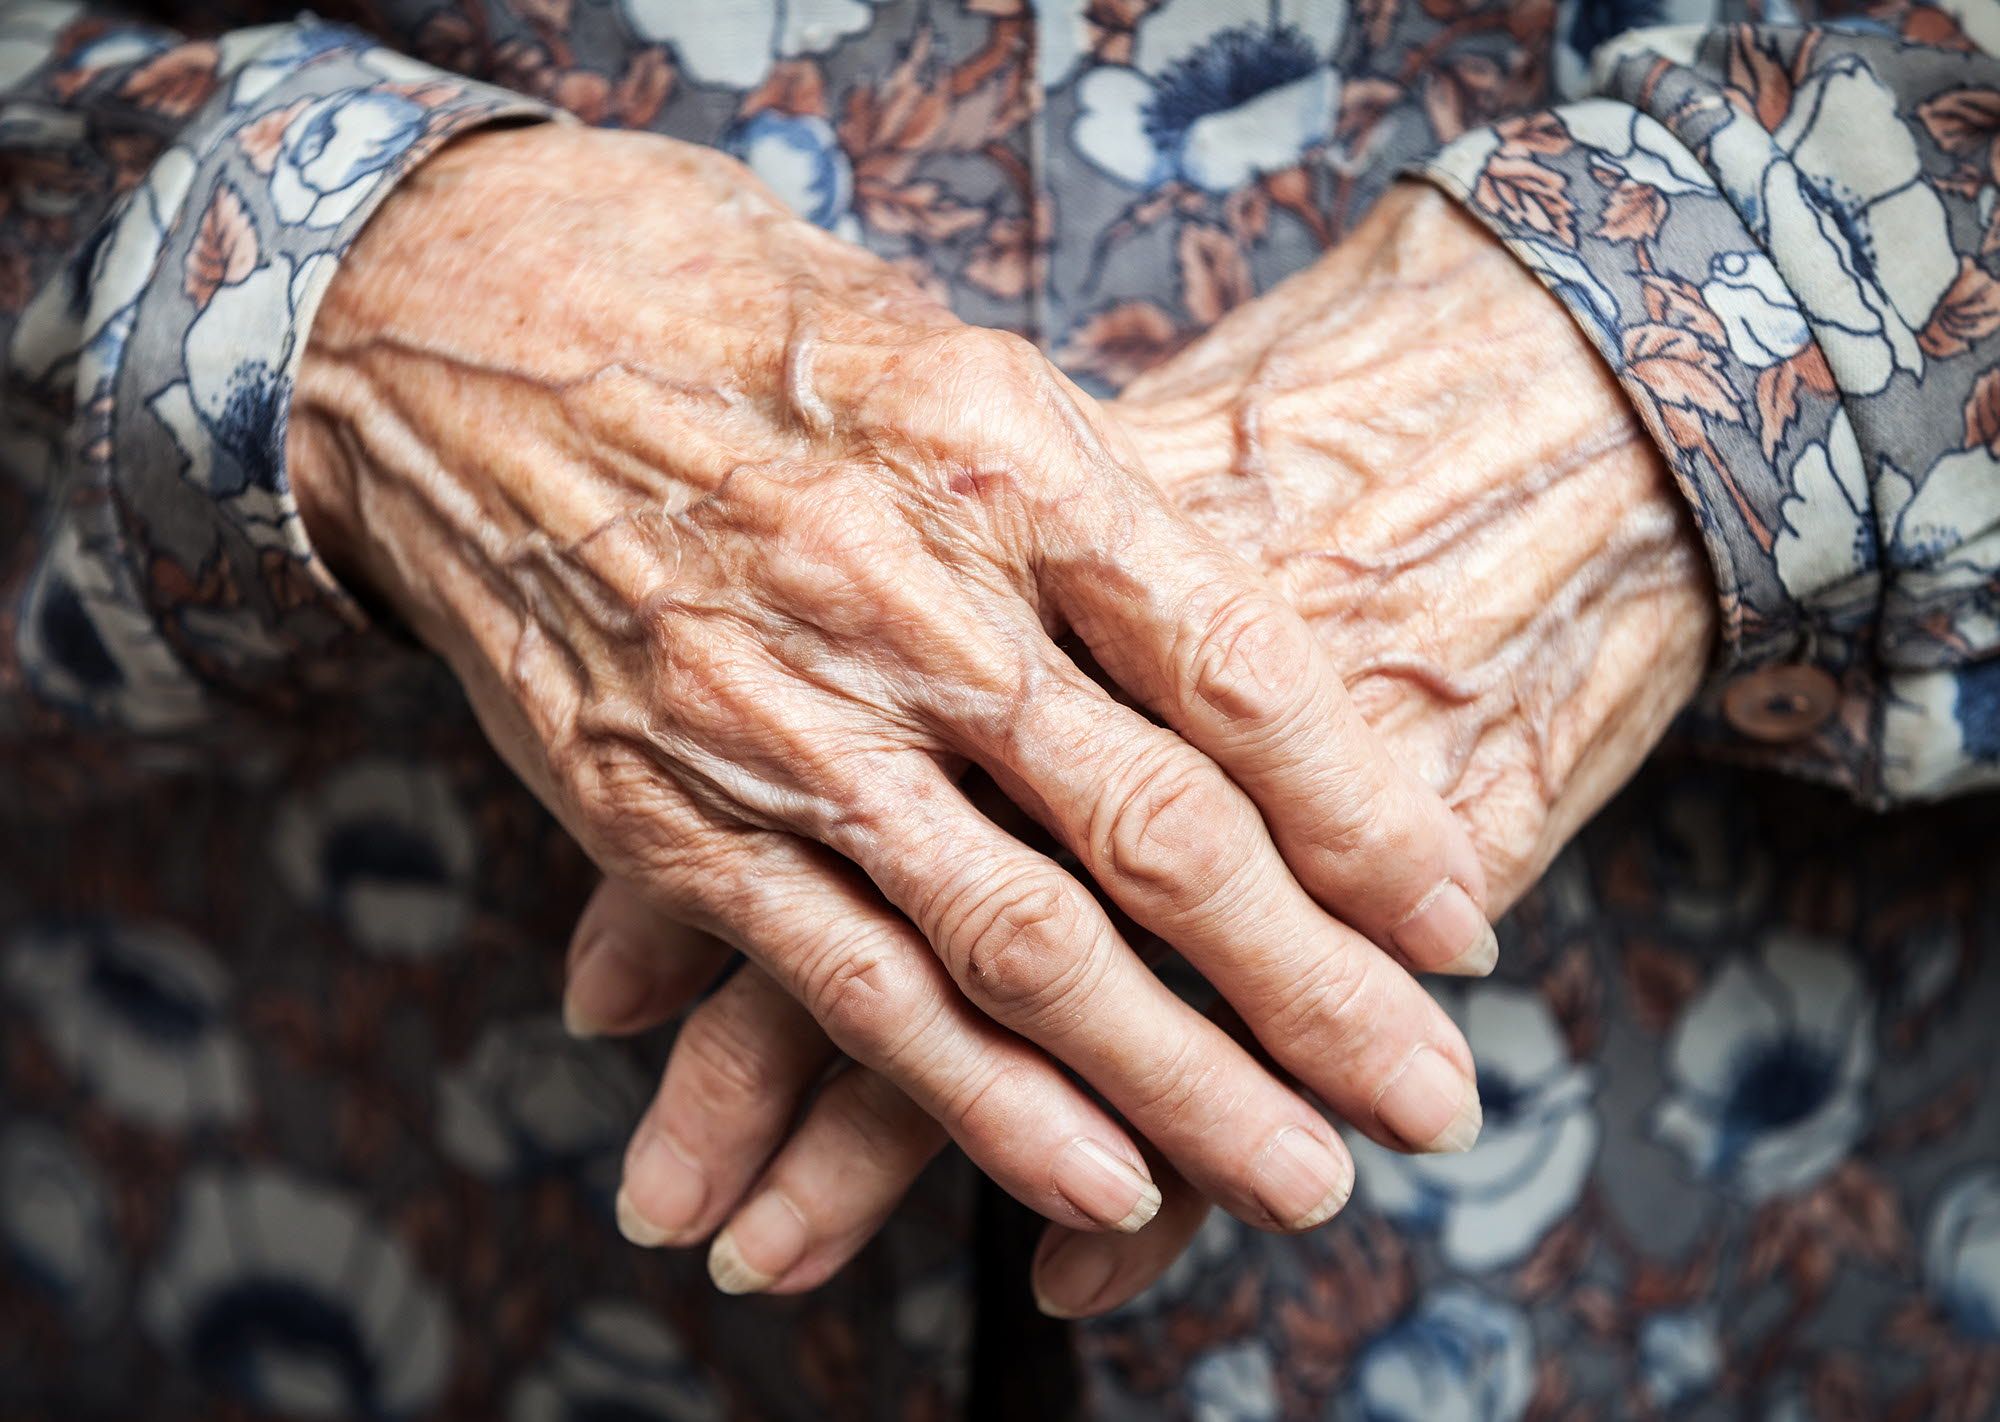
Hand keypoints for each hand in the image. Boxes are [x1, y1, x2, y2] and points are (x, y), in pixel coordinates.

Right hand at [289, 129, 1494, 1250]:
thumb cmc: (757, 335)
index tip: (1453, 925)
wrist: (477, 330)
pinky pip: (858, 988)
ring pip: (1024, 943)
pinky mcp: (675, 817)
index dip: (1366, 816)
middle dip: (1316, 988)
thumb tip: (1250, 675)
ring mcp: (786, 718)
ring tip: (1306, 1182)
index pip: (1239, 671)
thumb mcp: (960, 365)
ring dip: (1179, 1086)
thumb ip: (1098, 518)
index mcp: (1010, 455)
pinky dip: (986, 1106)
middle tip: (1432, 1101)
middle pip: (1161, 831)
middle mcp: (910, 593)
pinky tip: (1100, 1184)